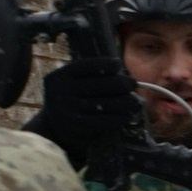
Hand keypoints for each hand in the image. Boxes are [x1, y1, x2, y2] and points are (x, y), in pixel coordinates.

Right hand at [21, 58, 140, 163]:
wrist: (54, 127)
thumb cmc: (72, 99)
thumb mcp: (73, 83)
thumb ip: (92, 76)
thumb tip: (125, 76)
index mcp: (60, 75)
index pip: (86, 66)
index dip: (105, 64)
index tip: (118, 64)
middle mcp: (61, 90)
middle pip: (99, 84)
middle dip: (121, 83)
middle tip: (133, 84)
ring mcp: (67, 108)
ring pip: (104, 104)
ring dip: (125, 102)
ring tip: (136, 102)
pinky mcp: (75, 125)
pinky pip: (102, 120)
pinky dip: (118, 118)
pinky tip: (127, 116)